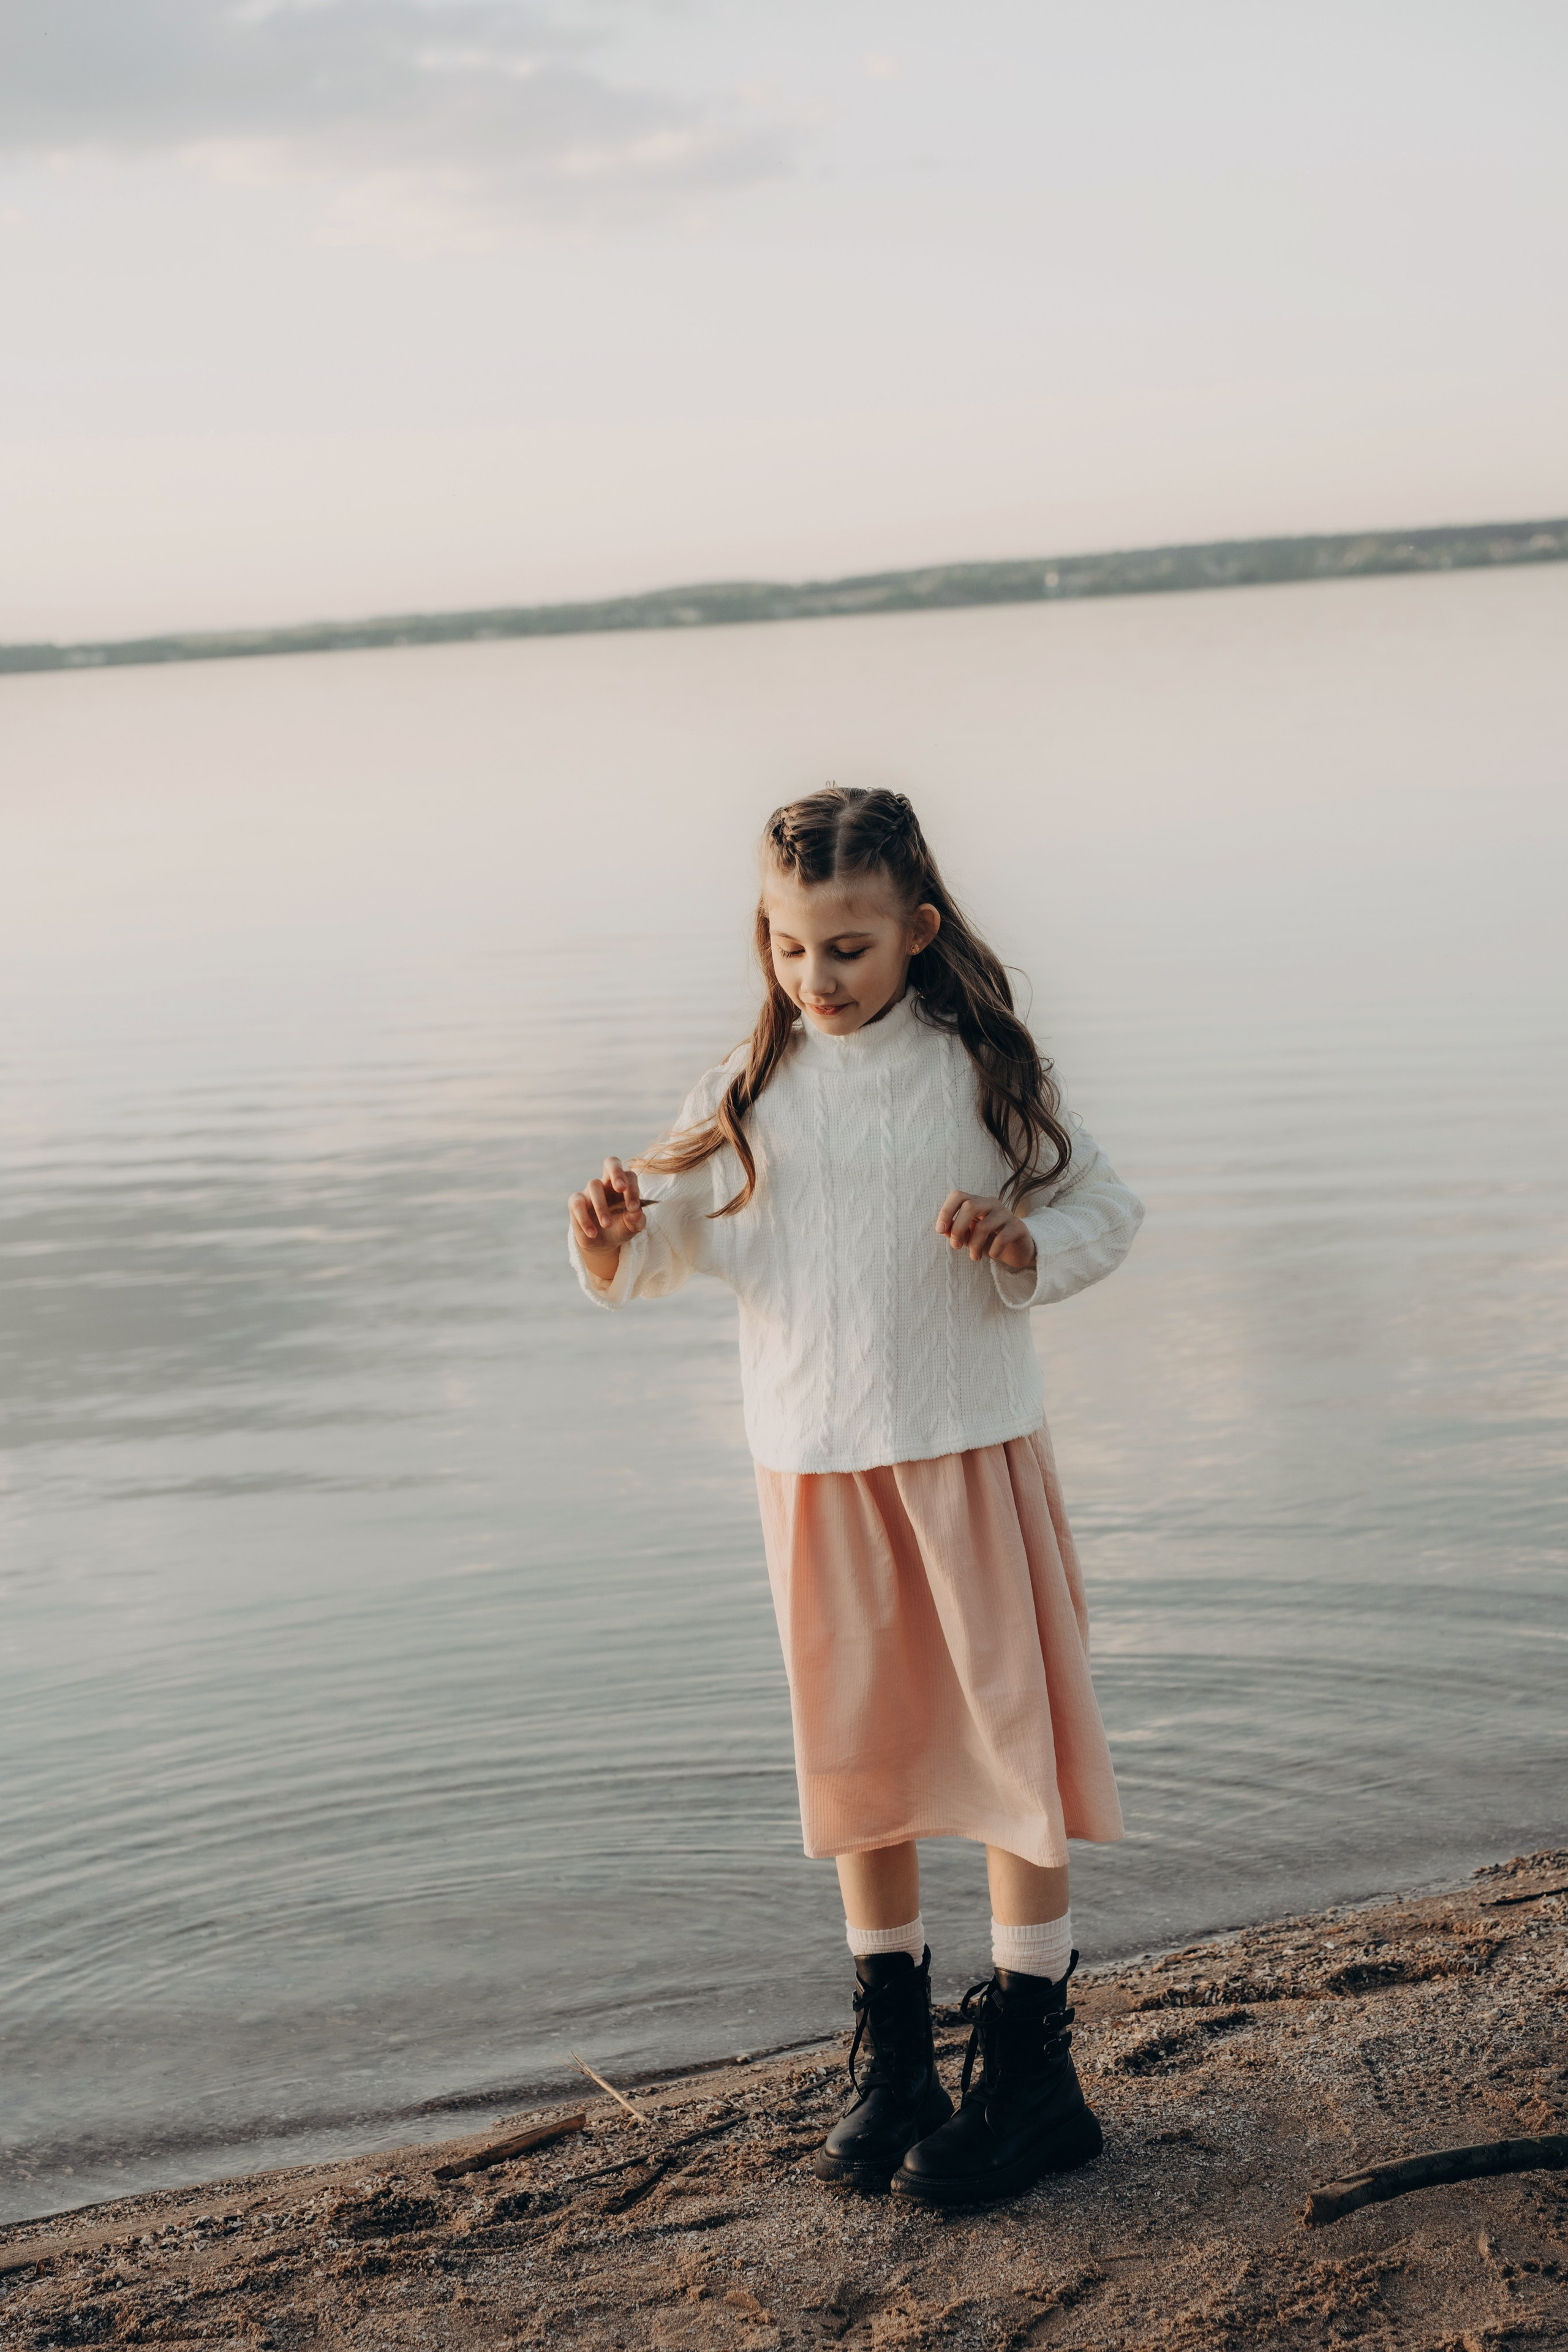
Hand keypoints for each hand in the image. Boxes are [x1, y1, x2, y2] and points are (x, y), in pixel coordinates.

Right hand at [568, 1157, 646, 1276]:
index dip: (632, 1188)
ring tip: (607, 1224)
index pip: (629, 1176)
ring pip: (594, 1184)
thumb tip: (636, 1213)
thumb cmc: (621, 1228)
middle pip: (611, 1163)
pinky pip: (577, 1204)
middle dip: (616, 1172)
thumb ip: (636, 1220)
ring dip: (601, 1206)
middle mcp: (607, 1183)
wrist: (605, 1243)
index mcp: (624, 1185)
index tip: (634, 1208)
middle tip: (621, 1188)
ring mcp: (590, 1191)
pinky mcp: (576, 1202)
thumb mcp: (632, 1227)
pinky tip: (592, 1233)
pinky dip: (585, 1219)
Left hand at [936, 1190, 1037, 1269]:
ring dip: (974, 1246)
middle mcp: (991, 1204)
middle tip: (956, 1246)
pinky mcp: (1018, 1227)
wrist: (1017, 1250)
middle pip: (969, 1206)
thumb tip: (942, 1229)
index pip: (958, 1196)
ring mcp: (1006, 1214)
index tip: (940, 1229)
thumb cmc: (989, 1240)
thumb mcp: (969, 1236)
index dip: (946, 1211)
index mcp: (977, 1203)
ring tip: (974, 1257)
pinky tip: (993, 1255)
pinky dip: (993, 1250)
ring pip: (984, 1226)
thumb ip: (955, 1231)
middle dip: (958, 1229)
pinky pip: (1001, 1238)